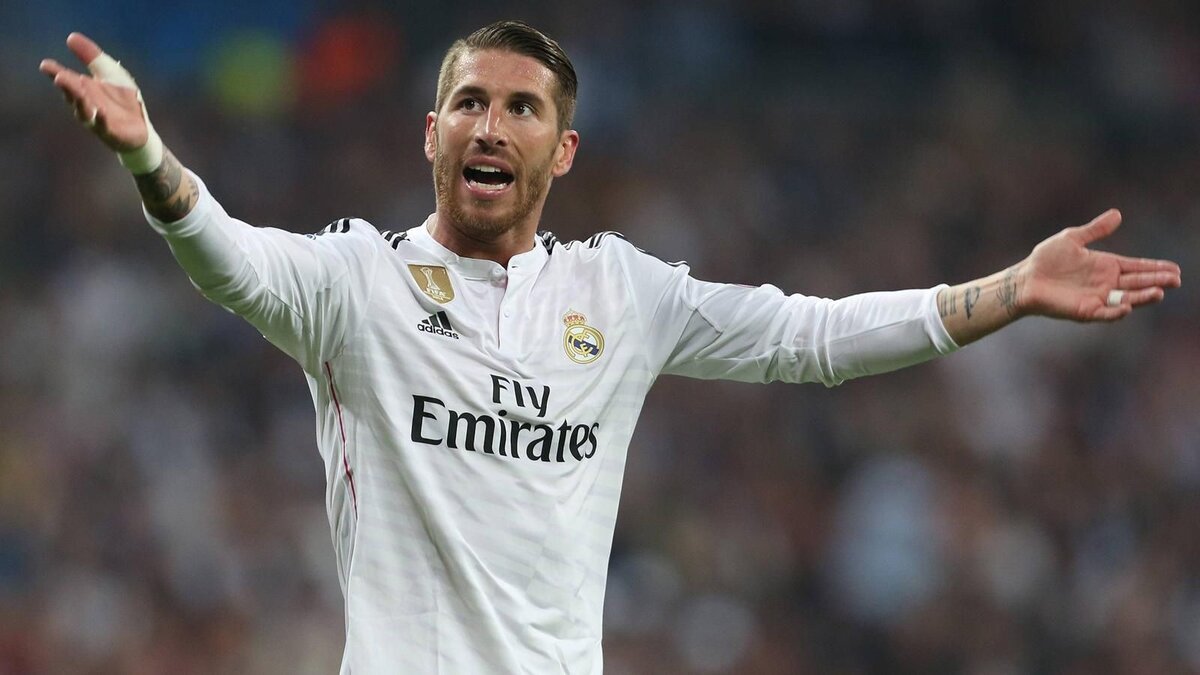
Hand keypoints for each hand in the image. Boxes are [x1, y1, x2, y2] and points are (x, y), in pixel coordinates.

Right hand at [39, 32, 148, 152]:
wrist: (140, 129)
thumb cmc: (121, 100)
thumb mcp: (109, 73)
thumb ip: (92, 56)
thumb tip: (71, 37)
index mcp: (83, 89)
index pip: (66, 79)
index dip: (55, 73)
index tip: (46, 65)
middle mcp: (86, 105)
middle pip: (74, 95)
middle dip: (67, 86)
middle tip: (59, 77)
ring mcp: (97, 120)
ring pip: (85, 111)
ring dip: (80, 102)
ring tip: (77, 92)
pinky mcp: (112, 133)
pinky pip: (105, 127)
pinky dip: (102, 121)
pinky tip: (101, 114)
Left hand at [1020, 209, 1181, 321]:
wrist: (1025, 279)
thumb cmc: (1046, 259)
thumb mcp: (1072, 239)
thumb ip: (1095, 230)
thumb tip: (1117, 214)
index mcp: (1107, 265)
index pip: (1137, 267)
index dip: (1155, 268)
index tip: (1175, 269)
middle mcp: (1106, 283)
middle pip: (1138, 283)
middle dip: (1157, 281)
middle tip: (1175, 279)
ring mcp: (1097, 298)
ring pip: (1127, 298)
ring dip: (1143, 296)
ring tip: (1159, 292)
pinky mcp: (1085, 310)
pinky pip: (1105, 313)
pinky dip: (1116, 311)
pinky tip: (1126, 306)